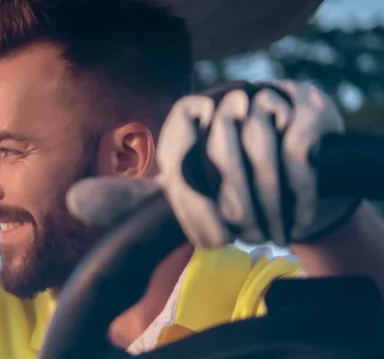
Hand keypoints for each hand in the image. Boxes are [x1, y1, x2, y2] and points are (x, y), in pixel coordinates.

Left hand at [68, 80, 358, 247]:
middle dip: (235, 206)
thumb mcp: (174, 199)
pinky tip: (296, 215)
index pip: (180, 155)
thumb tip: (73, 200)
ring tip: (270, 229)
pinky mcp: (310, 108)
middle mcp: (225, 97)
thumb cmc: (225, 195)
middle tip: (245, 234)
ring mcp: (269, 97)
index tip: (212, 237)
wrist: (294, 193)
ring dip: (267, 203)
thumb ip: (128, 198)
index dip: (194, 203)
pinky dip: (299, 191)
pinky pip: (298, 149)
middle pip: (222, 153)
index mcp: (187, 114)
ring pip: (263, 150)